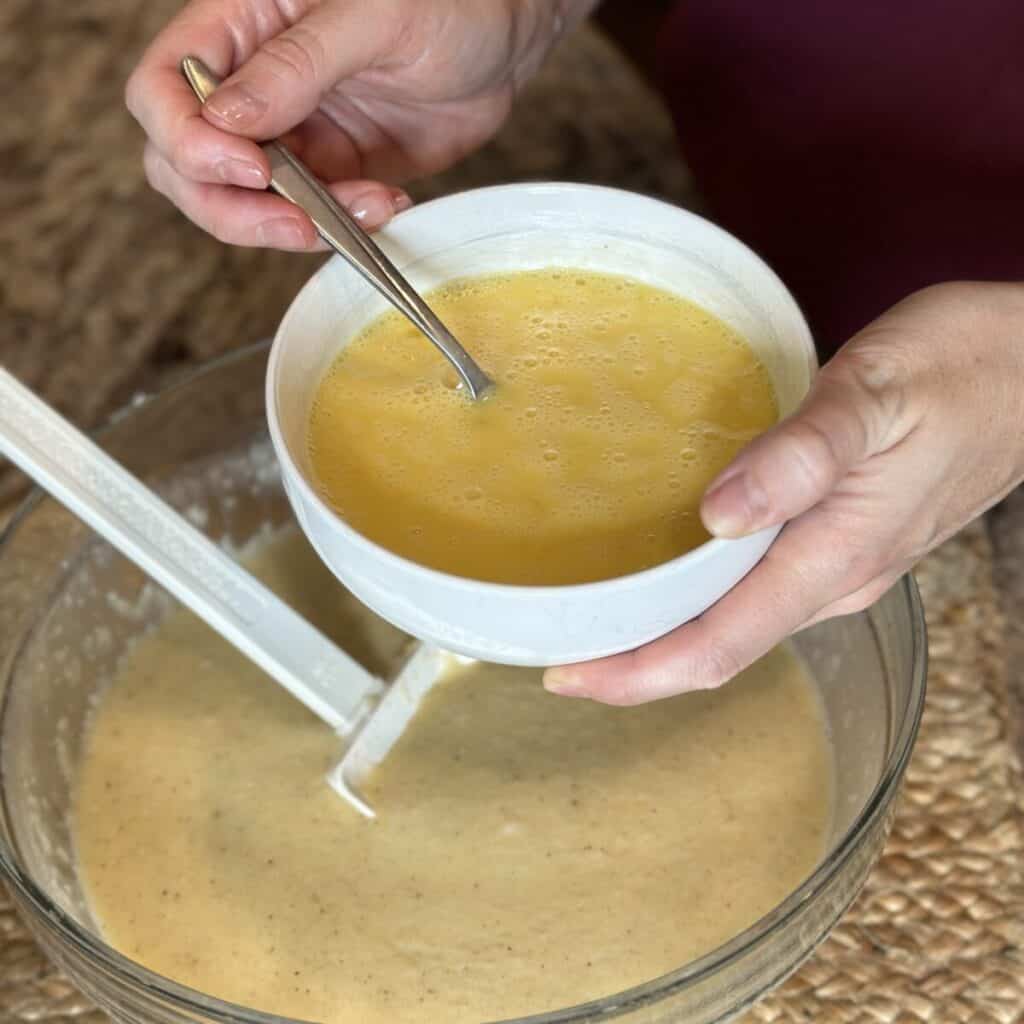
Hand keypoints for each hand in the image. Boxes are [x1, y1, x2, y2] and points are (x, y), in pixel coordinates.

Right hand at [126, 0, 594, 248]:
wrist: (505, 37)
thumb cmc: (448, 0)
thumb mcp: (373, 15)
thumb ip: (297, 65)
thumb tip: (226, 121)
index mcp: (241, 25)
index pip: (163, 88)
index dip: (186, 139)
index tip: (248, 166)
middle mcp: (252, 84)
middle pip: (185, 163)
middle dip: (230, 206)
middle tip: (294, 222)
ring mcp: (290, 134)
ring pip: (242, 203)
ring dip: (293, 225)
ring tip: (364, 207)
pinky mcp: (330, 172)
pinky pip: (308, 217)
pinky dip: (341, 227)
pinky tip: (385, 205)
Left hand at [544, 281, 1023, 702]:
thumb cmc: (963, 369)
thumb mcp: (875, 396)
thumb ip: (799, 458)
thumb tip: (718, 516)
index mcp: (833, 555)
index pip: (718, 645)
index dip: (637, 671)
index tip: (568, 675)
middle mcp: (834, 579)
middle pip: (718, 648)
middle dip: (636, 662)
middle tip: (560, 649)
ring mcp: (843, 566)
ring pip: (737, 623)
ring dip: (665, 633)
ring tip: (598, 618)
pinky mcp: (847, 541)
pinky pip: (759, 592)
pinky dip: (702, 598)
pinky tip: (672, 571)